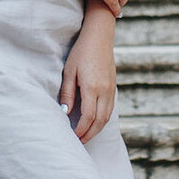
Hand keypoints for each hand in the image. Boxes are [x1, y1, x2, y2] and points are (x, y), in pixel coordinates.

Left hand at [61, 14, 117, 140]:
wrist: (100, 36)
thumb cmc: (81, 52)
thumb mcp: (69, 71)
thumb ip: (67, 93)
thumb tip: (65, 112)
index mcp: (92, 87)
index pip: (88, 117)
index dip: (81, 130)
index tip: (72, 136)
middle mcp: (105, 91)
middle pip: (100, 121)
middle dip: (89, 134)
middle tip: (79, 142)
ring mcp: (111, 89)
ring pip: (107, 116)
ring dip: (97, 128)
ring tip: (85, 135)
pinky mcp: (113, 86)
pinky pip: (110, 108)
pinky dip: (103, 119)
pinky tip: (94, 122)